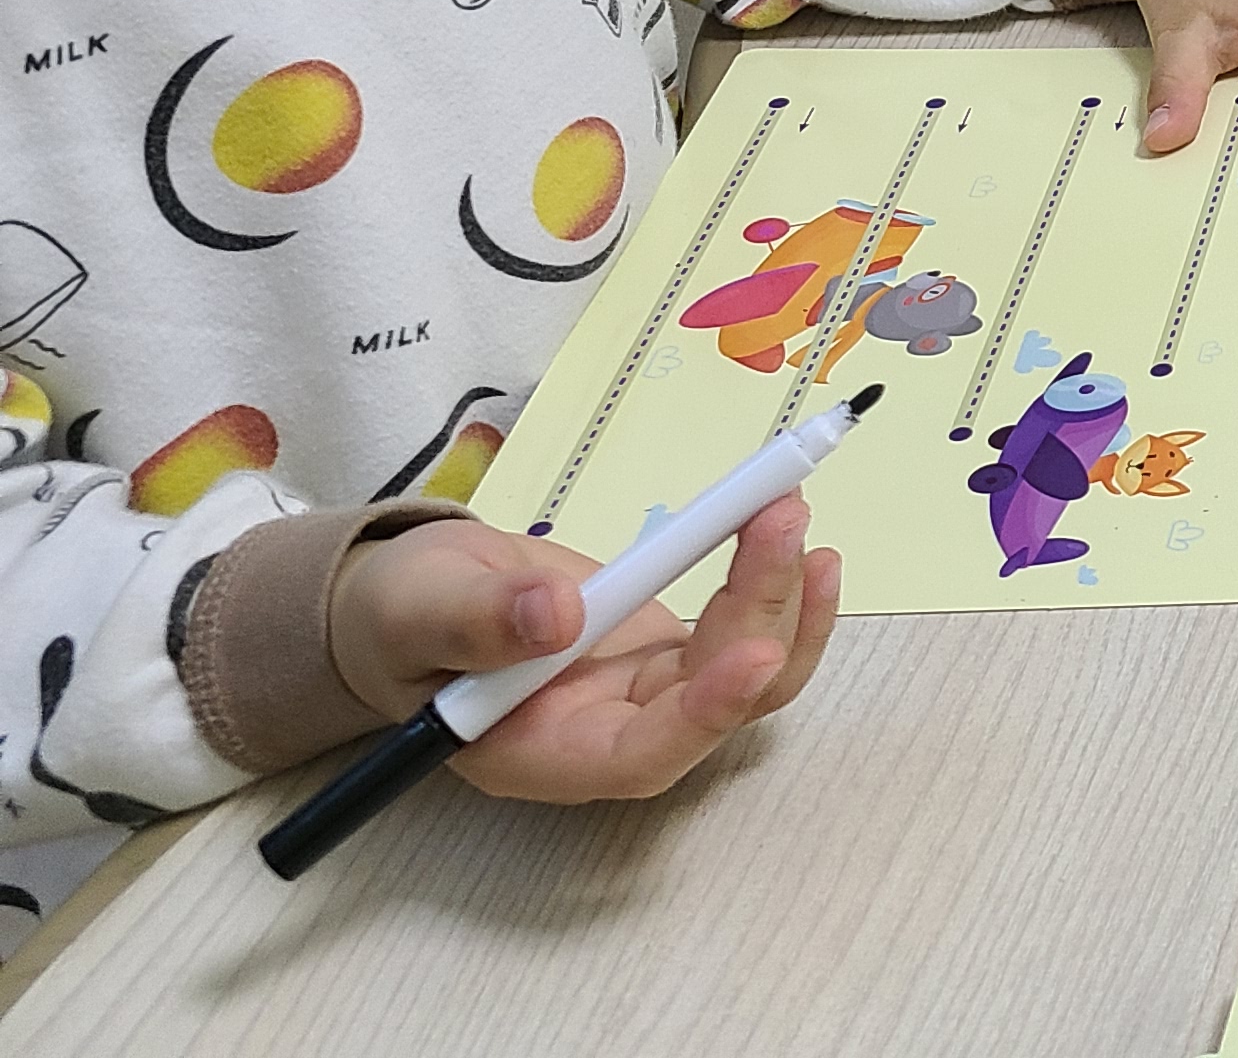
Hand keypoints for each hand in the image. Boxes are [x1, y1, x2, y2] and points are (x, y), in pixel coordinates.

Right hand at [327, 499, 838, 804]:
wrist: (421, 600)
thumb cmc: (401, 619)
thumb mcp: (416, 610)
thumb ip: (476, 621)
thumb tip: (555, 617)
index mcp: (540, 752)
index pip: (637, 758)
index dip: (703, 716)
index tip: (754, 655)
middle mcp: (608, 737)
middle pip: (710, 705)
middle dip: (758, 621)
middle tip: (781, 526)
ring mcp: (647, 695)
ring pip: (745, 672)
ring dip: (782, 600)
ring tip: (791, 516)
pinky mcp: (669, 653)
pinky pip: (741, 635)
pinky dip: (776, 589)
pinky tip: (798, 537)